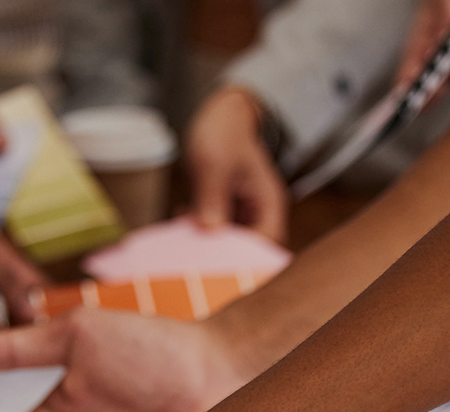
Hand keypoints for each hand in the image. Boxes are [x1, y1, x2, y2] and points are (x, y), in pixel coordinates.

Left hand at [185, 87, 287, 242]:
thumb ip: (211, 196)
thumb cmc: (223, 132)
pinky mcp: (226, 212)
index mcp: (269, 201)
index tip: (214, 258)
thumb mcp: (214, 162)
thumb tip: (209, 229)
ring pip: (228, 243)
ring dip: (206, 244)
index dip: (243, 256)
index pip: (266, 242)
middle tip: (191, 252)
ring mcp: (242, 214)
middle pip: (247, 249)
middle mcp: (259, 212)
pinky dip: (198, 231)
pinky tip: (181, 219)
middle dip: (220, 254)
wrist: (220, 115)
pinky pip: (215, 232)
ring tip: (182, 234)